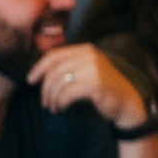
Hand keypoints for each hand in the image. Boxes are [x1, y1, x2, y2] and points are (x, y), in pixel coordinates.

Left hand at [32, 44, 150, 131]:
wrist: (128, 102)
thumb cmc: (103, 89)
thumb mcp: (87, 71)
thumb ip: (70, 66)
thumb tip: (39, 73)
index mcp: (86, 50)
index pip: (54, 56)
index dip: (38, 68)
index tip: (30, 81)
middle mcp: (90, 56)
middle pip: (54, 70)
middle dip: (45, 88)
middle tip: (44, 102)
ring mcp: (93, 69)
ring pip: (59, 82)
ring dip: (52, 97)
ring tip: (53, 107)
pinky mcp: (95, 83)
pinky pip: (67, 93)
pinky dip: (61, 102)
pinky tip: (62, 107)